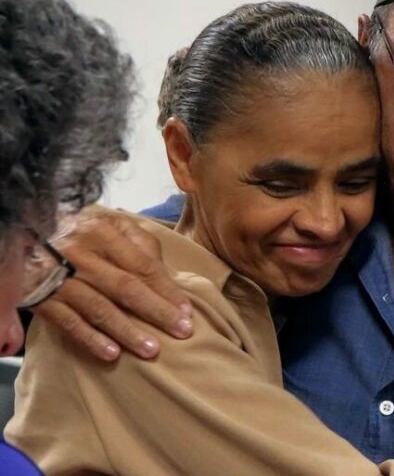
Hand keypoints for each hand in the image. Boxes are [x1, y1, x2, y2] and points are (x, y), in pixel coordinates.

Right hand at [33, 207, 193, 360]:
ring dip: (128, 332)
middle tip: (182, 330)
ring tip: (152, 349)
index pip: (142, 264)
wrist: (21, 233)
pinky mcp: (43, 300)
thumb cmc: (76, 231)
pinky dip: (91, 339)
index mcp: (101, 232)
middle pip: (126, 287)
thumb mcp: (106, 224)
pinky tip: (112, 354)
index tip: (186, 310)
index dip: (166, 288)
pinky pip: (69, 323)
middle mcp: (81, 255)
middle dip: (157, 311)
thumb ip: (137, 241)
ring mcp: (60, 279)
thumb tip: (164, 271)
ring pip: (100, 309)